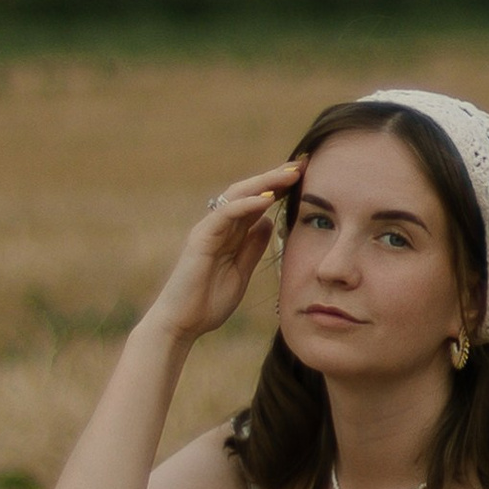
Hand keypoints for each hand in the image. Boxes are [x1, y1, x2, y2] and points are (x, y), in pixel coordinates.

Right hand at [149, 167, 300, 344]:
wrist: (182, 324)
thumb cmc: (208, 302)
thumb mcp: (241, 271)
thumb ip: (252, 247)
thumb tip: (267, 223)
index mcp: (230, 233)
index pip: (257, 202)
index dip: (279, 188)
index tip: (306, 177)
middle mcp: (219, 226)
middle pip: (249, 192)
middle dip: (276, 177)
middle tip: (303, 165)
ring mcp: (208, 229)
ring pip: (237, 195)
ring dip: (265, 182)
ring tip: (290, 174)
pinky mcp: (200, 238)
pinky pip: (224, 214)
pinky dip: (246, 204)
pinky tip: (267, 198)